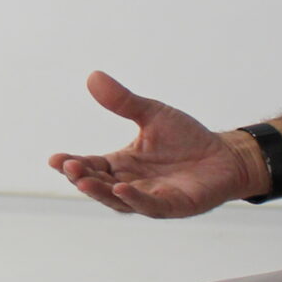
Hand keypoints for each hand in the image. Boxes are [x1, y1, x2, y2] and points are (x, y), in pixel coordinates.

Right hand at [49, 72, 256, 217]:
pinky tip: (121, 190)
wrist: (226, 155)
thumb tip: (93, 76)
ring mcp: (150, 198)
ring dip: (99, 192)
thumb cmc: (187, 139)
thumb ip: (123, 101)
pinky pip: (149, 206)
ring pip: (117, 201)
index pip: (91, 165)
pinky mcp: (172, 206)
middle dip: (81, 177)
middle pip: (98, 185)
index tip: (54, 158)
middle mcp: (130, 184)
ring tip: (83, 179)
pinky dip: (134, 199)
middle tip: (67, 166)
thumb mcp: (152, 114)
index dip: (71, 164)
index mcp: (122, 164)